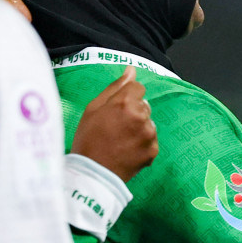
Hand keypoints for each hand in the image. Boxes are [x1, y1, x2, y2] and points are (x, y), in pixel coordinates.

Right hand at [70, 67, 157, 182]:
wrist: (93, 172)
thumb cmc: (88, 138)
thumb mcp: (94, 108)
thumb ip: (116, 87)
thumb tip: (131, 70)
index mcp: (126, 103)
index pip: (138, 88)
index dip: (126, 97)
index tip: (116, 108)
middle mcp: (142, 116)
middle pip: (144, 105)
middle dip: (133, 111)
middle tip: (115, 126)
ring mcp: (149, 134)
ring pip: (148, 122)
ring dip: (138, 127)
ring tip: (120, 139)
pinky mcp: (153, 149)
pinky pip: (150, 139)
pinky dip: (141, 142)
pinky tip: (126, 149)